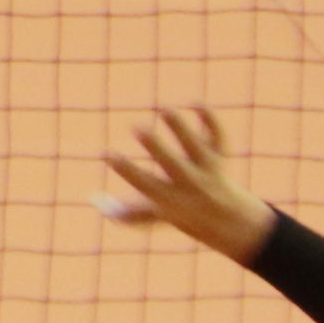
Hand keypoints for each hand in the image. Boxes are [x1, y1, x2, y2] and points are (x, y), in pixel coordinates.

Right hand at [103, 105, 274, 264]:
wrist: (231, 221)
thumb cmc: (179, 212)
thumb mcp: (151, 214)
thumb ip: (123, 211)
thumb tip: (92, 198)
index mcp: (170, 199)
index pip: (145, 184)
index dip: (125, 170)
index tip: (107, 154)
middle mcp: (191, 184)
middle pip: (174, 165)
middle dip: (156, 147)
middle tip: (137, 128)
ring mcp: (208, 168)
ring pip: (197, 147)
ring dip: (181, 128)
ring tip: (164, 109)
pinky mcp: (220, 154)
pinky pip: (220, 136)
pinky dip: (211, 119)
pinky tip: (194, 102)